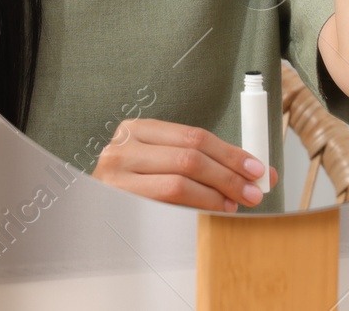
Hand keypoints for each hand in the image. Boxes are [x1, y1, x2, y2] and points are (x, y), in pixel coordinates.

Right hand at [92, 117, 278, 211]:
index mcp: (137, 130)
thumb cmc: (134, 188)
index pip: (194, 136)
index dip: (230, 152)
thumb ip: (201, 163)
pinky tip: (214, 210)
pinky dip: (197, 205)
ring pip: (179, 179)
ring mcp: (115, 174)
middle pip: (190, 155)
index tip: (257, 168)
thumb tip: (256, 172)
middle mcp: (123, 147)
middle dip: (229, 173)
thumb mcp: (161, 164)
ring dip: (217, 192)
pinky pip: (165, 202)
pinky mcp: (115, 201)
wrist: (91, 218)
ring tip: (236, 202)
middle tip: (254, 190)